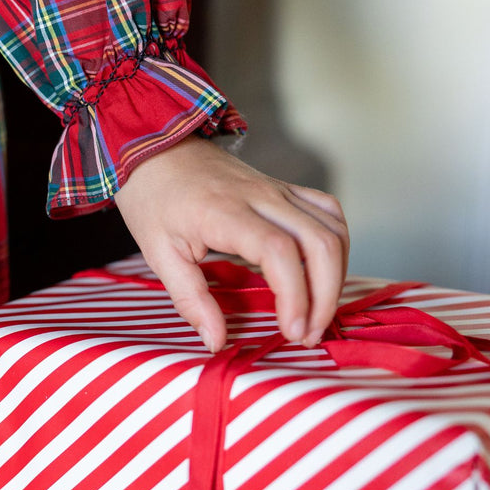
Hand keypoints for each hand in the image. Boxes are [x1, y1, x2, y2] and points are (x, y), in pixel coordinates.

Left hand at [113, 136, 349, 351]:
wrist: (153, 148)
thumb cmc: (154, 199)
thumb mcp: (158, 253)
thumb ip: (190, 299)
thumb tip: (216, 341)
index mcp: (225, 212)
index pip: (279, 251)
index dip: (294, 295)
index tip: (289, 331)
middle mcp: (260, 196)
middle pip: (319, 241)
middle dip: (325, 296)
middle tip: (306, 334)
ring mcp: (277, 189)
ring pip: (333, 228)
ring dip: (336, 275)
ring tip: (316, 313)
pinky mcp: (284, 188)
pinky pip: (327, 211)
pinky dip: (336, 244)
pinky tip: (323, 272)